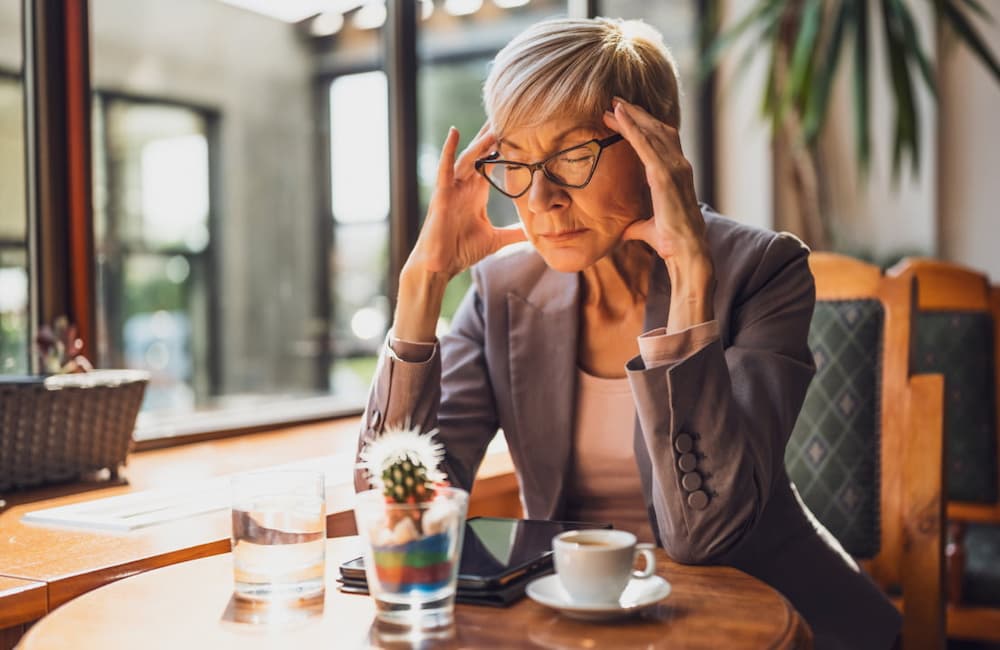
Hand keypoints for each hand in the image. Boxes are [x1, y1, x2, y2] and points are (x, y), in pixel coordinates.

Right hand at [406, 124, 525, 280]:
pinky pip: (445, 168)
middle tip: (507, 111)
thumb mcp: (496, 239)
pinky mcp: (441, 194)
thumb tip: (535, 235)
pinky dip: (449, 150)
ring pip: (468, 158)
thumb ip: (515, 233)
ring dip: (481, 141)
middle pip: (480, 153)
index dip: (505, 146)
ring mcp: (452, 187)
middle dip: (492, 134)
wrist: (440, 265)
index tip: (520, 128)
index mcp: (477, 192)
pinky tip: (454, 132)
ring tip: (493, 123)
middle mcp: (465, 185)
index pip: (492, 162)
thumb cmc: (461, 250)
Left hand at [603, 99, 714, 330]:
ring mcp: (674, 168)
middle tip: (615, 101)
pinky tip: (618, 114)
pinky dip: (632, 126)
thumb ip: (637, 223)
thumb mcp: (647, 227)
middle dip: (636, 114)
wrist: (685, 251)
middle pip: (656, 130)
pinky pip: (645, 144)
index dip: (644, 127)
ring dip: (631, 115)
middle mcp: (678, 166)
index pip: (660, 143)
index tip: (625, 116)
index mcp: (675, 175)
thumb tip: (625, 229)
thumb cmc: (669, 241)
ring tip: (612, 103)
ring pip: (651, 132)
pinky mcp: (664, 174)